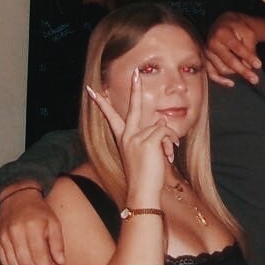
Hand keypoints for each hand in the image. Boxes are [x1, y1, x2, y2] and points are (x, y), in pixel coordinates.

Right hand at [0, 187, 66, 264]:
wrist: (17, 197)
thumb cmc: (39, 211)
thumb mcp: (54, 223)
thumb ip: (57, 243)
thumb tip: (60, 262)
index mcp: (32, 227)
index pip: (39, 256)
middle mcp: (15, 233)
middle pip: (25, 263)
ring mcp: (3, 237)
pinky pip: (4, 262)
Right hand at [87, 73, 176, 205]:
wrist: (142, 191)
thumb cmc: (144, 176)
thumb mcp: (143, 153)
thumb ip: (149, 136)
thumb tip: (160, 120)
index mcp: (123, 138)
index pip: (111, 117)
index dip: (102, 103)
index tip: (93, 89)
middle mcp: (127, 136)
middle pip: (133, 108)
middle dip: (134, 89)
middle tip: (135, 73)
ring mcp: (136, 138)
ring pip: (160, 125)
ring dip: (169, 139)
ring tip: (166, 156)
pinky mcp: (148, 141)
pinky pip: (166, 132)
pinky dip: (171, 142)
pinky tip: (168, 156)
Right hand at [204, 12, 262, 86]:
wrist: (224, 25)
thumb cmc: (238, 29)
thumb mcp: (247, 33)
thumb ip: (249, 48)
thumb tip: (249, 66)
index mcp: (223, 33)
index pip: (238, 48)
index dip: (249, 58)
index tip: (258, 65)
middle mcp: (212, 43)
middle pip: (229, 61)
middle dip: (244, 71)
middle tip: (255, 80)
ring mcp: (207, 52)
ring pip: (223, 69)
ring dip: (236, 73)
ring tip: (247, 73)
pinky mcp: (206, 59)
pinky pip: (211, 73)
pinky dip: (221, 80)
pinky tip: (231, 83)